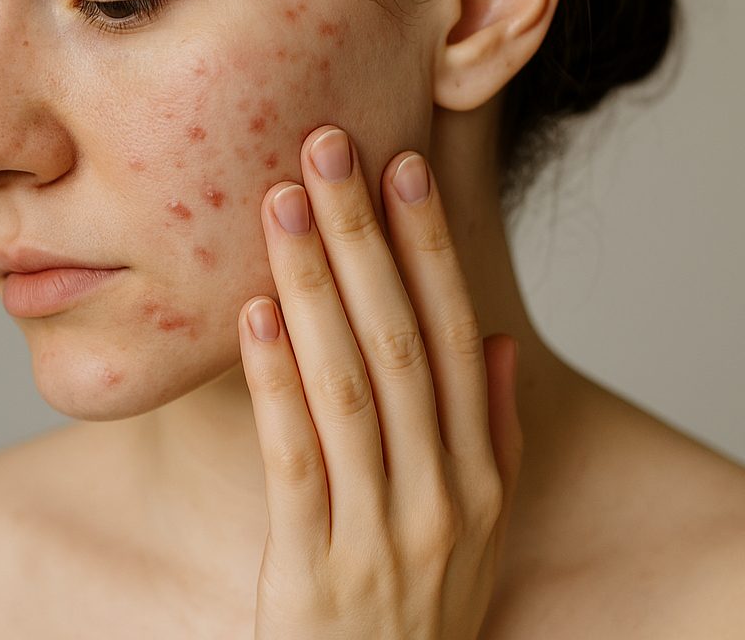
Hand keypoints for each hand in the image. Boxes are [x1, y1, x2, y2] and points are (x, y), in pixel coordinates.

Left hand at [237, 126, 521, 638]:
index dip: (428, 246)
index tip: (400, 166)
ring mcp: (383, 535)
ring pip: (349, 386)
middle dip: (364, 238)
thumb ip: (491, 433)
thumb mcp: (479, 527)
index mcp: (480, 473)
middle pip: (401, 339)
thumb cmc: (419, 604)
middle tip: (328, 149)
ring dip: (314, 287)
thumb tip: (491, 340)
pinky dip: (276, 384)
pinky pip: (296, 461)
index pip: (454, 332)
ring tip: (281, 204)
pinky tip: (253, 315)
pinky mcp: (316, 574)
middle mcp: (443, 494)